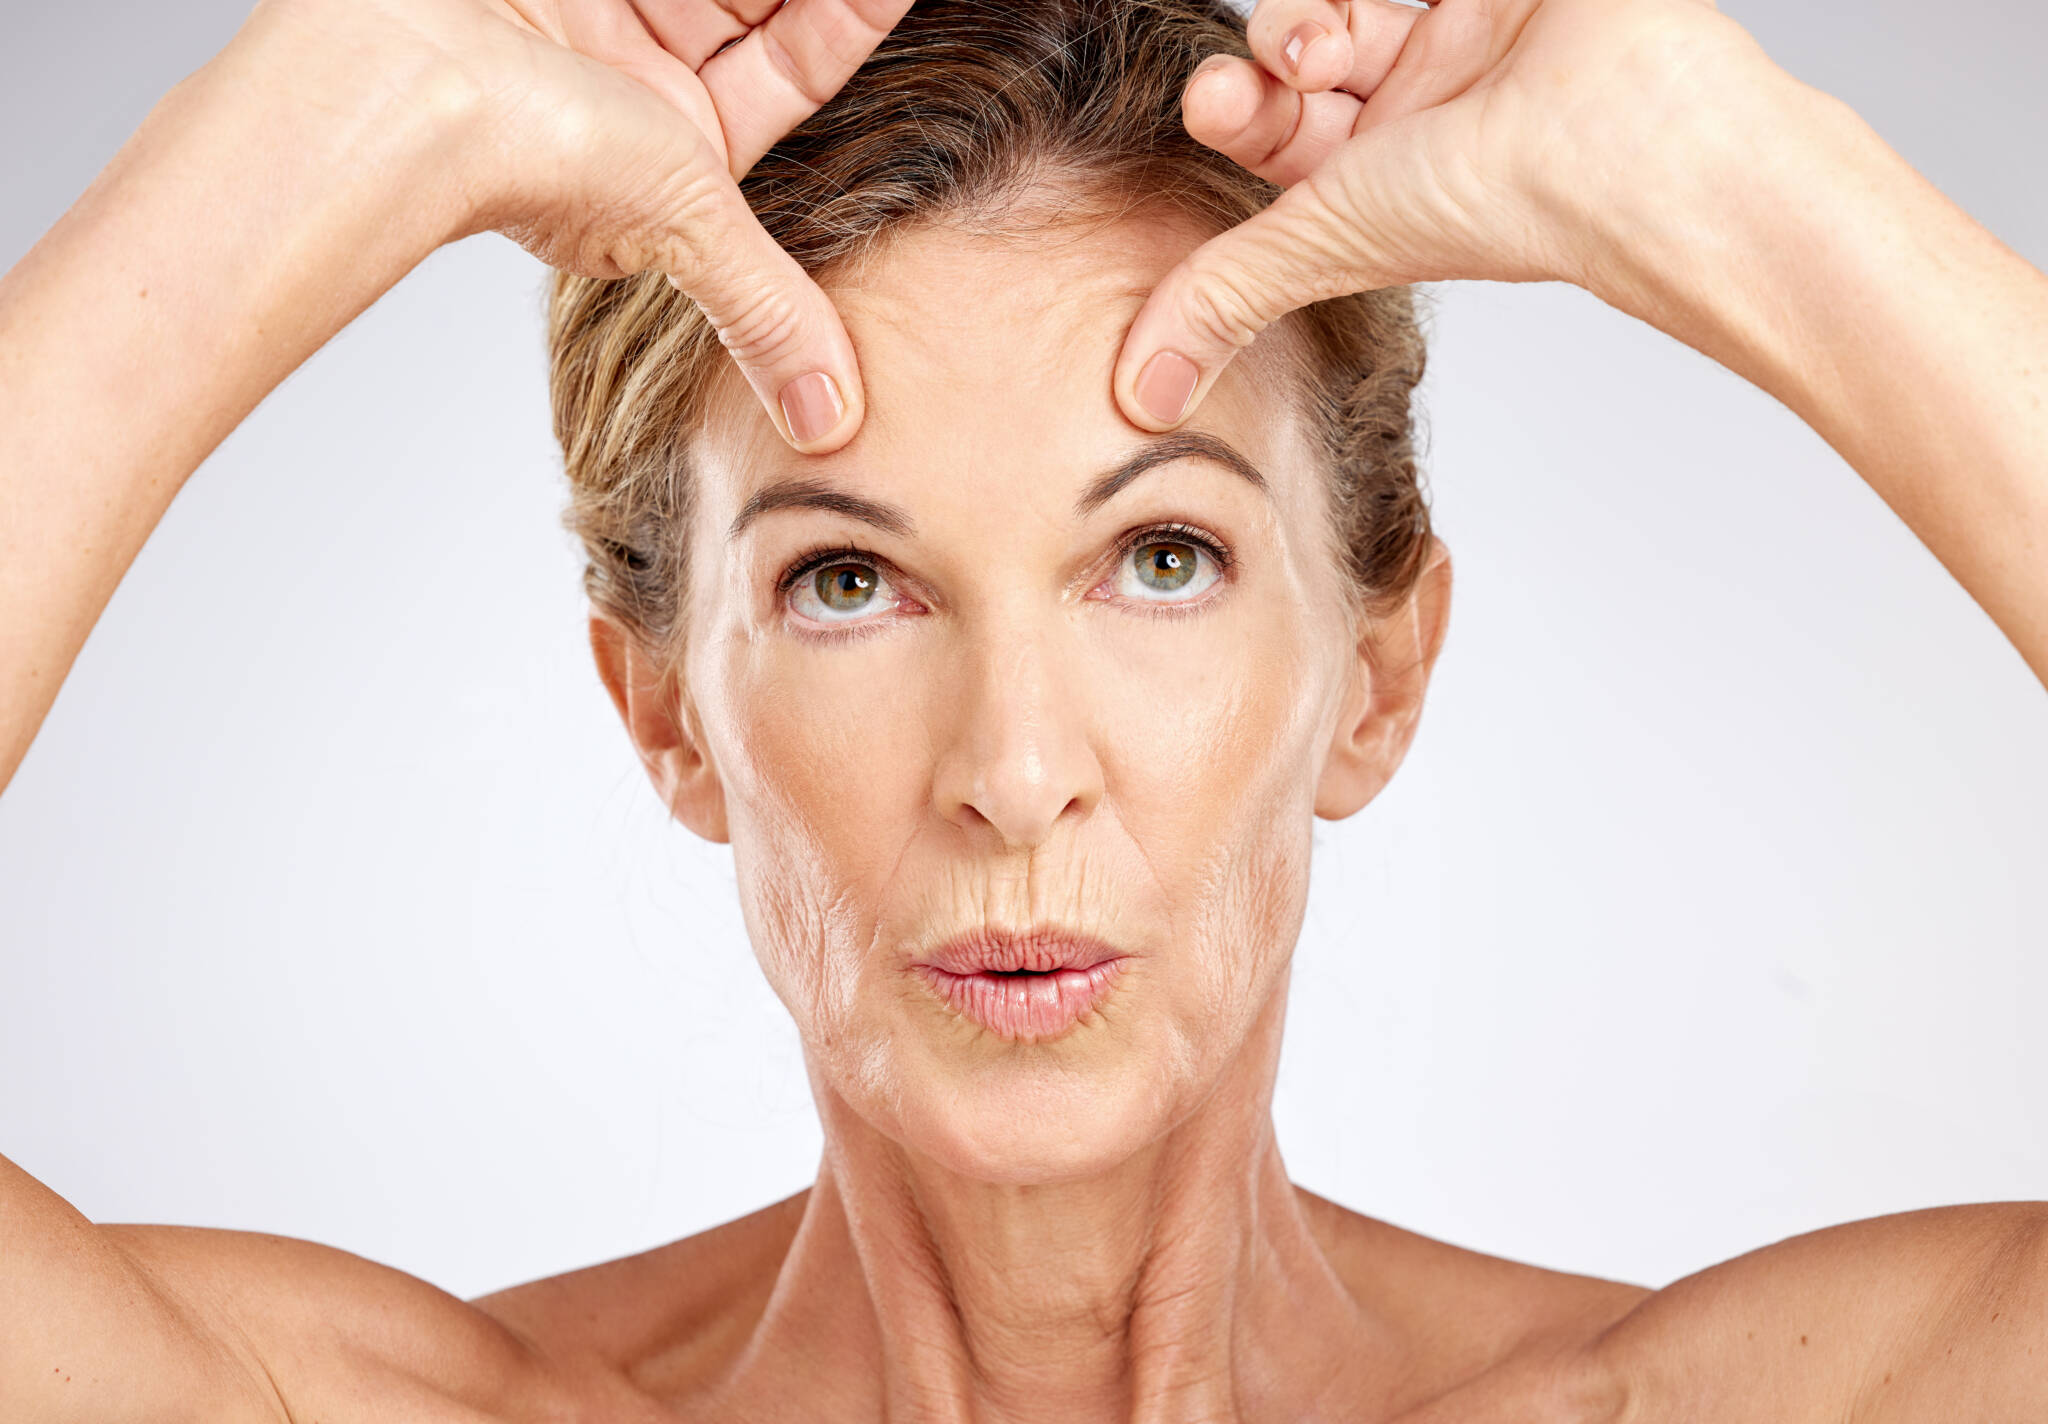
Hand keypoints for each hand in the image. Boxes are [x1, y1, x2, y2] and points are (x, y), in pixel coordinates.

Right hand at [231, 0, 910, 450]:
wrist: (397, 79)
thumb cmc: (524, 158)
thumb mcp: (688, 227)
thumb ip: (768, 318)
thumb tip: (831, 429)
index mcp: (689, 129)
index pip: (807, 61)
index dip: (861, 19)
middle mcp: (649, 59)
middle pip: (763, 3)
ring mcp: (606, 2)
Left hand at [1112, 0, 1781, 429]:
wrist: (1625, 142)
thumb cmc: (1498, 203)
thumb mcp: (1323, 244)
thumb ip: (1223, 301)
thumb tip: (1138, 397)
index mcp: (1379, 177)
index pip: (1280, 130)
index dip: (1234, 108)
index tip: (1214, 101)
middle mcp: (1421, 109)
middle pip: (1306, 55)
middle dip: (1268, 54)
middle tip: (1273, 68)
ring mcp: (1470, 36)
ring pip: (1347, 2)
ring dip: (1311, 13)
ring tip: (1328, 40)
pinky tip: (1375, 6)